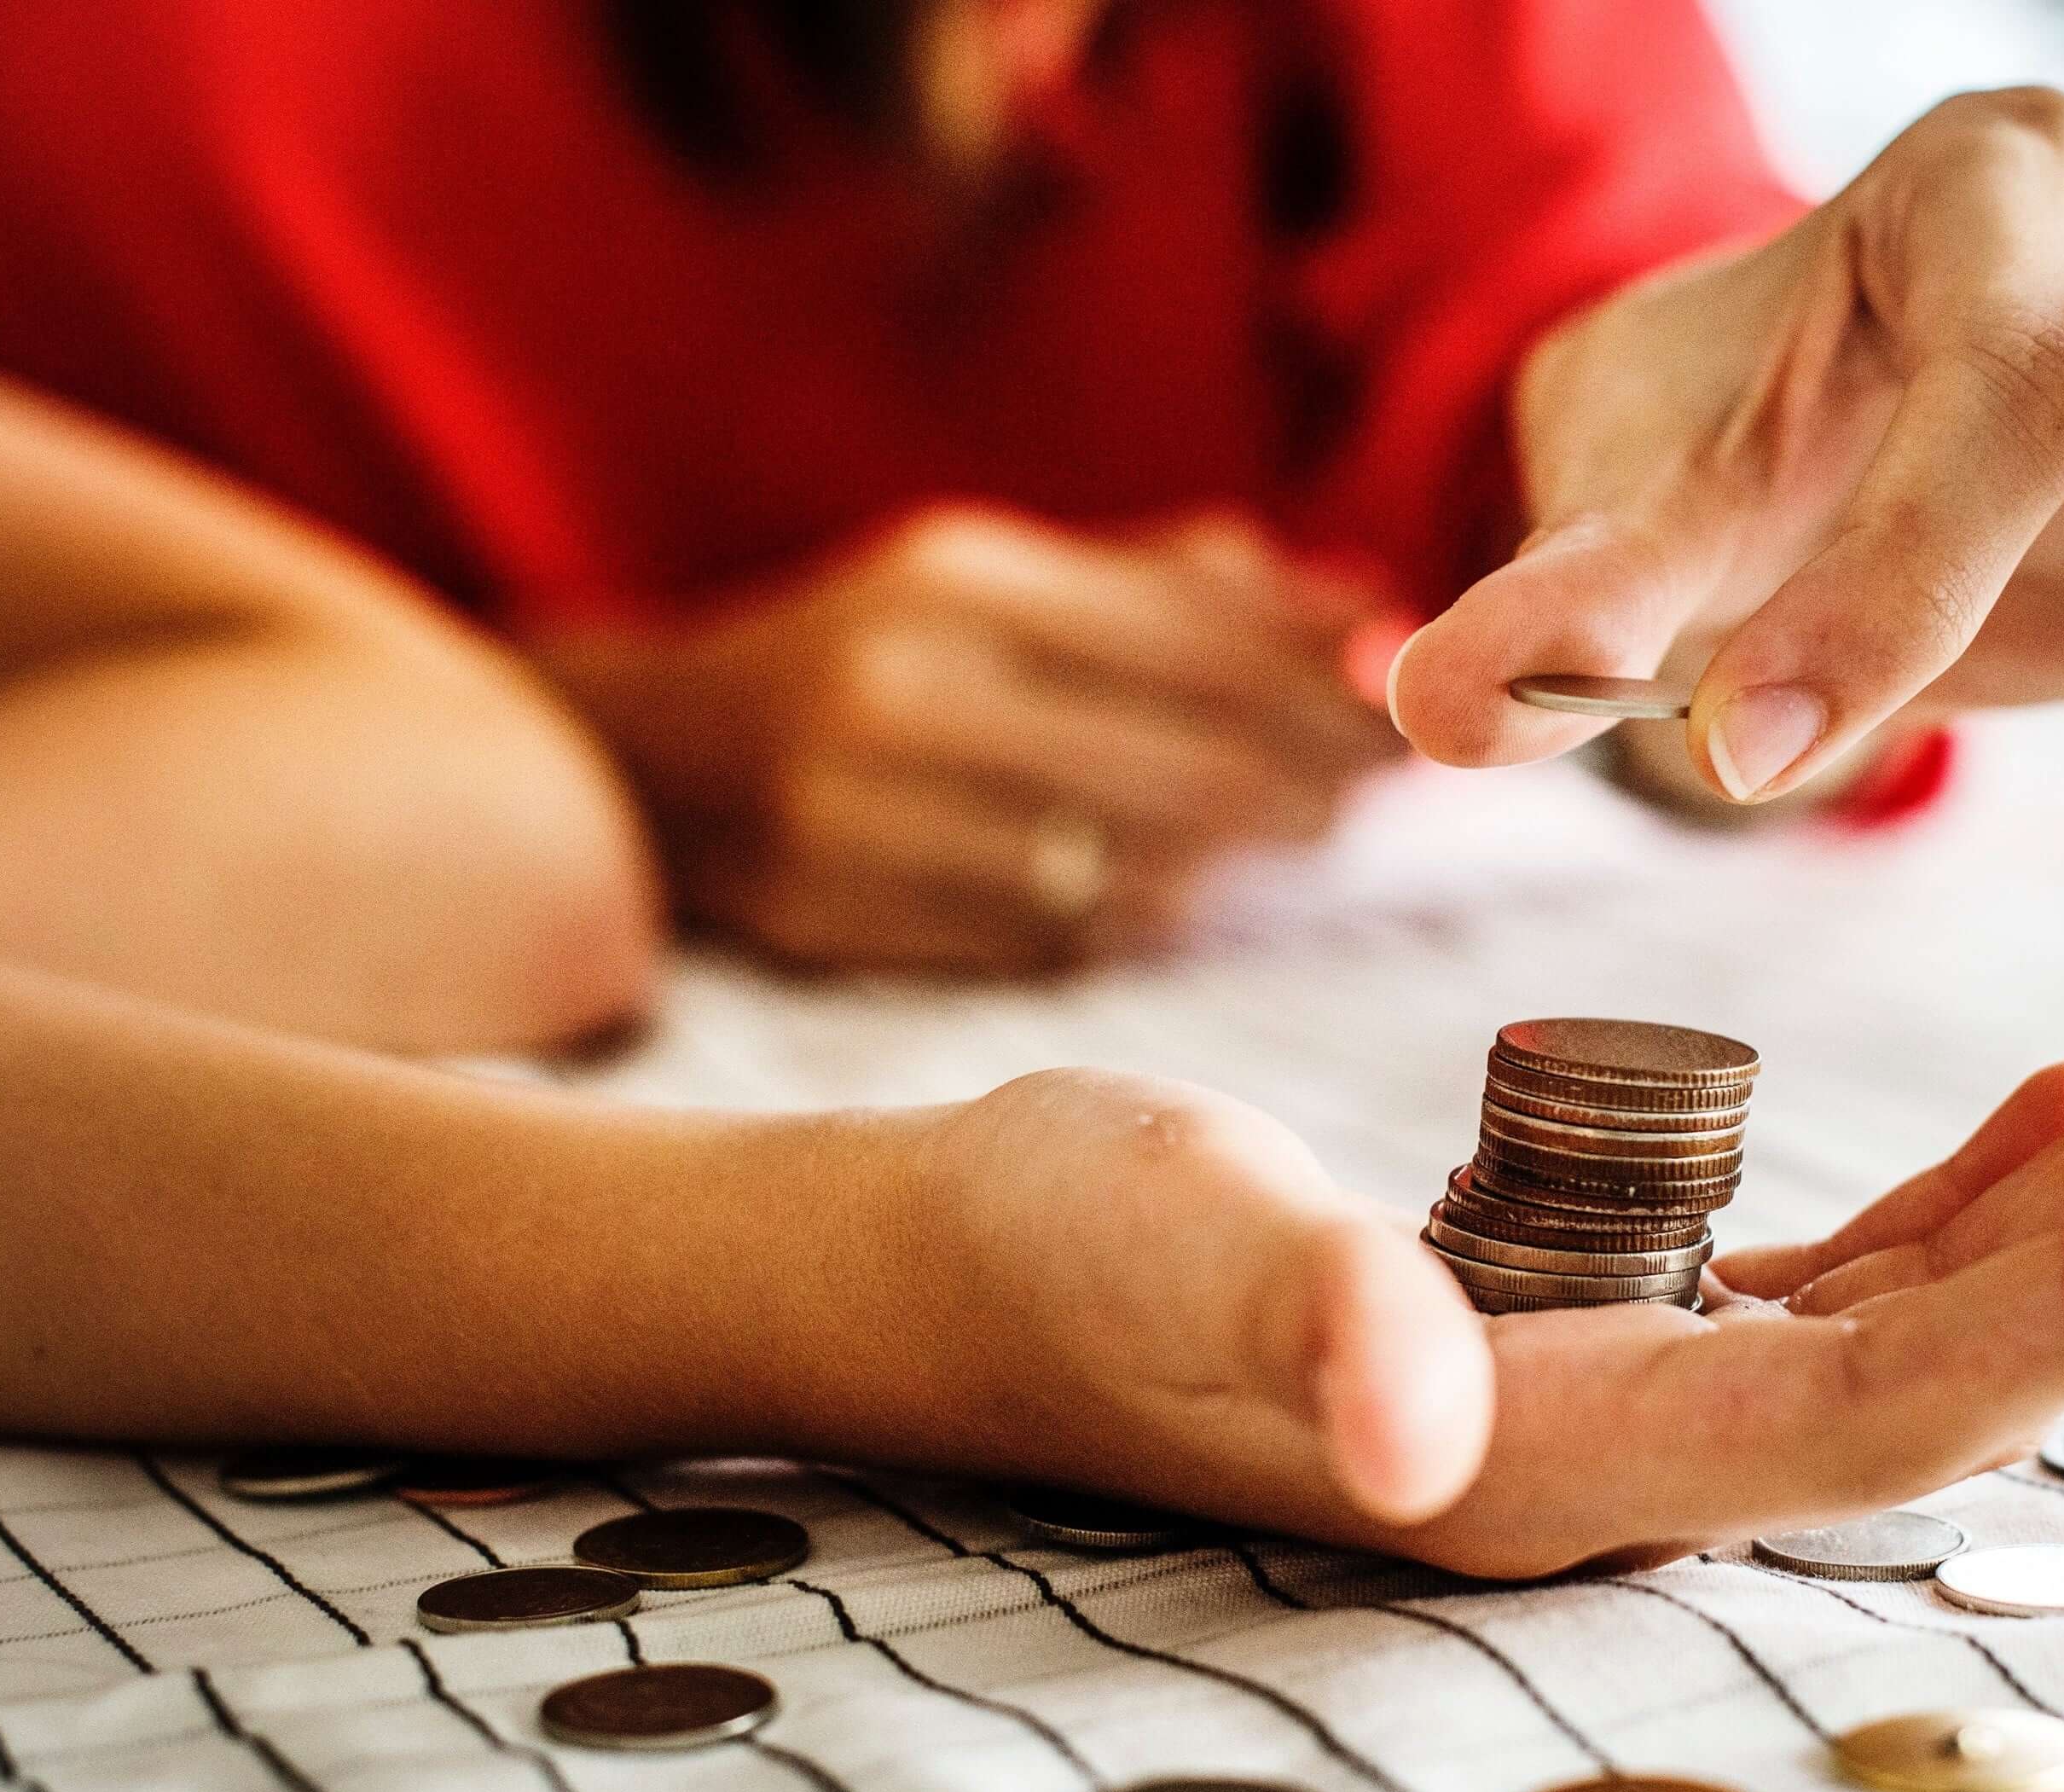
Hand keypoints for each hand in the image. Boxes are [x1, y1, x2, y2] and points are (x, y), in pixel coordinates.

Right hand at [540, 508, 1402, 972]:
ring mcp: (863, 816)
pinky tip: (1180, 894)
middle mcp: (904, 691)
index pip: (1193, 643)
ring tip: (1301, 834)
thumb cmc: (869, 656)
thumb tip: (1368, 606)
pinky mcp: (840, 917)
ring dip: (1234, 862)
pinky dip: (1134, 917)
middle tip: (1384, 792)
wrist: (652, 756)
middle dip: (1306, 782)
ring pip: (1122, 868)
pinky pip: (1045, 939)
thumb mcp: (999, 580)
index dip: (1322, 688)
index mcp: (956, 583)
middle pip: (1178, 765)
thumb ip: (1179, 590)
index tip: (1411, 711)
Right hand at [890, 988, 2063, 1577]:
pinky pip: (1839, 1270)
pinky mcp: (1607, 1315)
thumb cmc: (1057, 1247)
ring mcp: (1628, 1393)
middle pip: (1948, 1371)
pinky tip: (2061, 1106)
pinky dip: (1966, 1189)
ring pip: (1920, 1313)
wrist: (973, 1261)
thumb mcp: (1172, 1247)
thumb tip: (1410, 1429)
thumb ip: (1305, 1323)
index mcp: (1554, 1465)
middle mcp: (1626, 1459)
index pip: (1876, 1416)